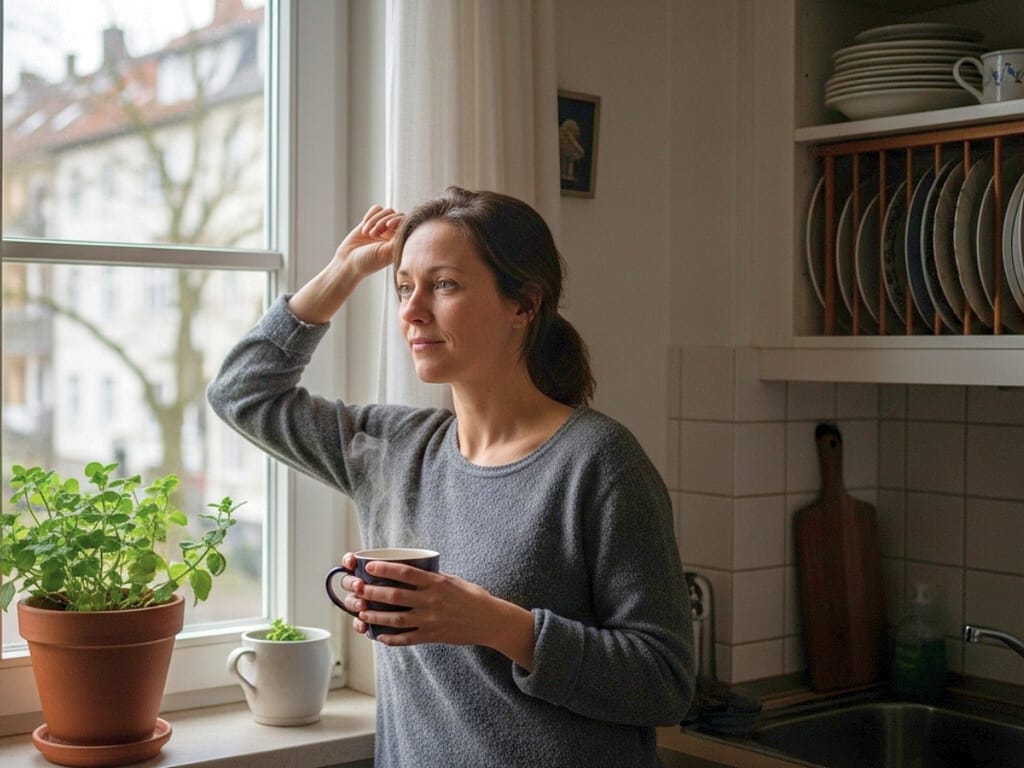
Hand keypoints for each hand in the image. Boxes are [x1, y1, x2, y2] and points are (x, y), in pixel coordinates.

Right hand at [334, 205, 403, 278]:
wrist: (347, 262)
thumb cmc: (368, 262)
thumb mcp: (387, 252)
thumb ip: (400, 239)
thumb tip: (407, 225)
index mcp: (399, 242)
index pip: (405, 222)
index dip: (397, 220)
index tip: (389, 225)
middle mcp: (393, 234)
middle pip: (395, 214)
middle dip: (382, 221)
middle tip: (373, 234)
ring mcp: (382, 227)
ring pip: (385, 211)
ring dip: (374, 220)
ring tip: (367, 233)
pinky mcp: (371, 222)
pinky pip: (376, 209)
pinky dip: (370, 215)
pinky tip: (364, 227)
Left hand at [353, 559, 535, 668]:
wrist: (490, 621)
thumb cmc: (471, 596)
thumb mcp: (452, 580)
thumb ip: (430, 578)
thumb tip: (408, 573)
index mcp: (436, 583)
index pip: (405, 573)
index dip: (384, 569)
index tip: (368, 566)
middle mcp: (431, 601)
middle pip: (394, 596)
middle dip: (371, 592)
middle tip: (355, 589)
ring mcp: (430, 620)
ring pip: (396, 618)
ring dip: (375, 616)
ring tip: (360, 612)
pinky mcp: (432, 636)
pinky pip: (407, 638)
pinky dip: (390, 638)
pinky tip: (378, 635)